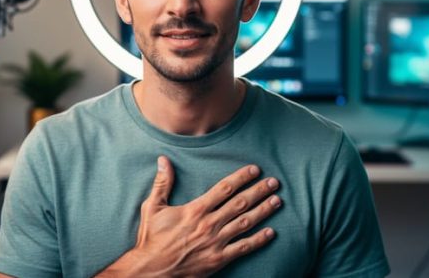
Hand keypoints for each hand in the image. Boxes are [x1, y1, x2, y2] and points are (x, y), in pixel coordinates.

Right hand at [99, 156, 281, 276]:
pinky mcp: (218, 259)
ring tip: (277, 201)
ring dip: (263, 211)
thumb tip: (163, 160)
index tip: (255, 170)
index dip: (241, 177)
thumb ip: (162, 183)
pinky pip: (243, 248)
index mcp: (196, 210)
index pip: (224, 189)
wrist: (152, 270)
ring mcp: (216, 242)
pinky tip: (271, 232)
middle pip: (240, 203)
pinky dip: (259, 240)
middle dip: (259, 191)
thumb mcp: (153, 207)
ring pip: (246, 223)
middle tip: (274, 182)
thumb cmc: (152, 239)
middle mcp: (209, 224)